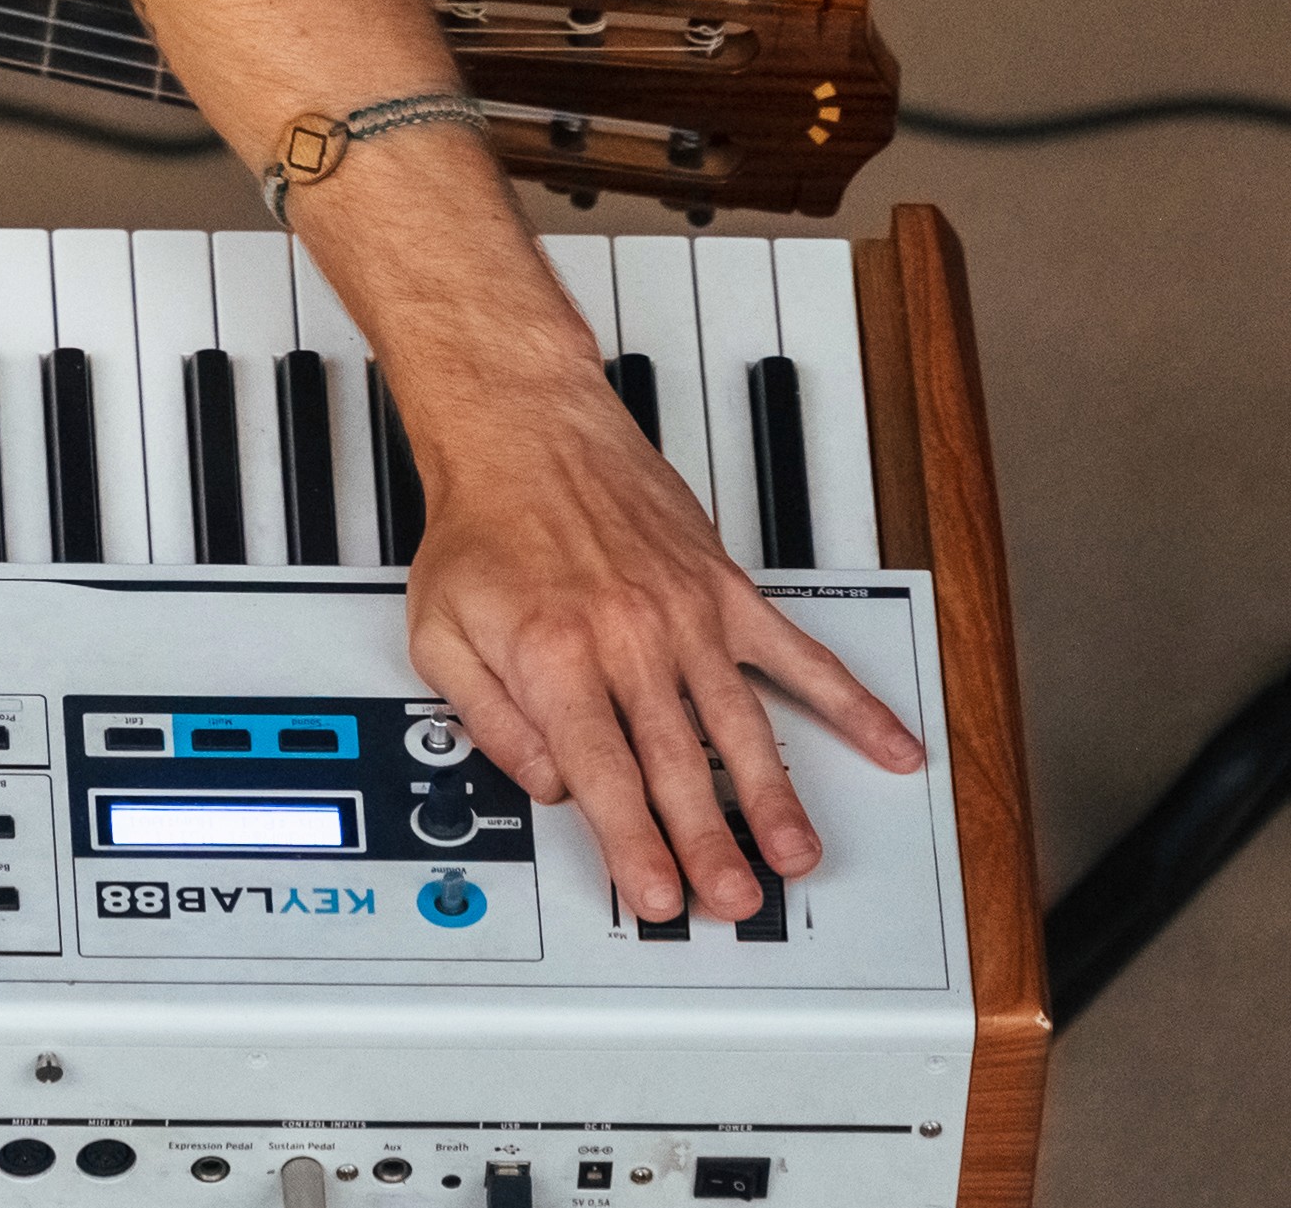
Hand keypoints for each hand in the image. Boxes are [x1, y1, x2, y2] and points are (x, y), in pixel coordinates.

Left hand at [400, 359, 925, 921]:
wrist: (524, 430)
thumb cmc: (481, 527)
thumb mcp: (439, 630)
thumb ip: (488, 717)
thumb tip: (542, 785)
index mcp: (553, 655)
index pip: (600, 772)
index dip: (632, 843)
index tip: (656, 895)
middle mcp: (627, 637)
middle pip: (675, 761)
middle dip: (708, 841)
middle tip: (734, 899)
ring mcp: (686, 615)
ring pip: (738, 723)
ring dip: (773, 795)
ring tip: (795, 854)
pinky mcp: (727, 592)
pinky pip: (799, 654)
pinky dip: (850, 703)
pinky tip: (889, 745)